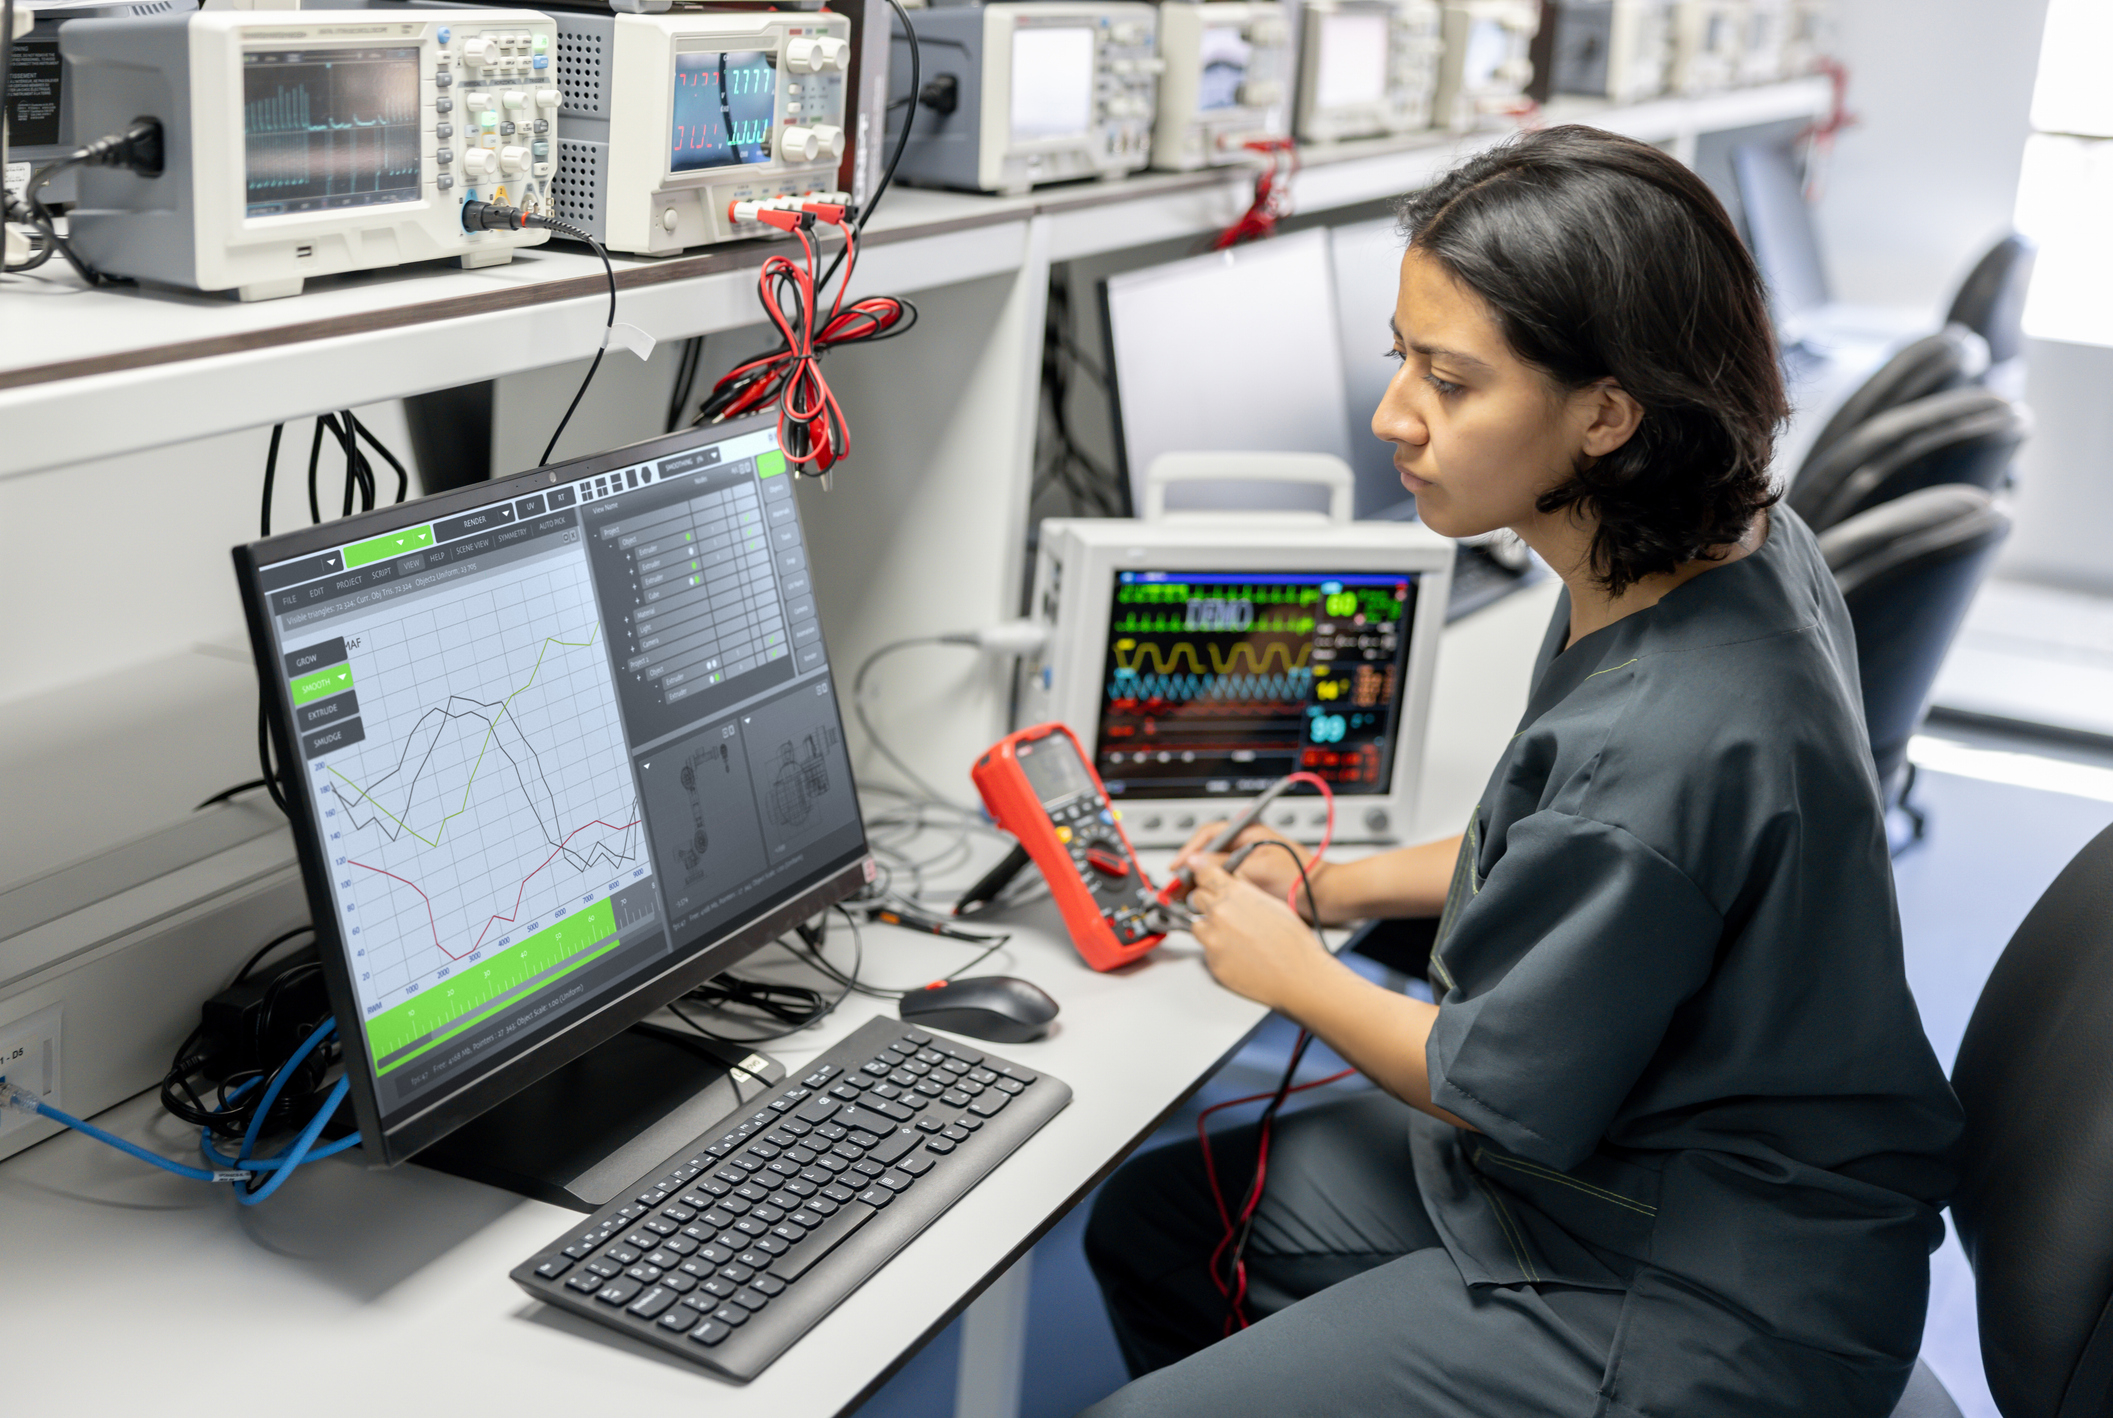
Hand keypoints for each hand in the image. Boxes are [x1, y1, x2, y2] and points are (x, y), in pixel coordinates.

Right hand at [1169, 821, 1325, 916]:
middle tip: (1178, 886)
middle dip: (1191, 869)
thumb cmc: (1299, 877)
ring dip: (1201, 881)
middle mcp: (1246, 843)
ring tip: (1189, 895)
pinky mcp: (1253, 877)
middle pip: (1209, 852)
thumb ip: (1223, 865)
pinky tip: (1208, 900)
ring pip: (1215, 868)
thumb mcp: (1256, 869)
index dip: (1189, 851)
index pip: (1209, 835)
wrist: (1323, 895)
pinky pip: (1226, 880)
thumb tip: (1195, 862)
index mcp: (1247, 831)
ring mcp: (1249, 860)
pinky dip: (1214, 889)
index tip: (1177, 867)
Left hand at [1184, 857, 1334, 1013]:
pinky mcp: (1212, 962)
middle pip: (1196, 898)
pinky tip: (1238, 954)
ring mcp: (1212, 939)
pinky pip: (1207, 950)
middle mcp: (1218, 914)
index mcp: (1234, 894)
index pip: (1203, 874)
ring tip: (1233, 936)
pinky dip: (1217, 950)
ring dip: (1209, 927)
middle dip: (1207, 902)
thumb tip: (1233, 879)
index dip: (1206, 877)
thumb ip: (1245, 889)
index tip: (1206, 881)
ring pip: (1197, 925)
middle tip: (1224, 911)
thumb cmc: (1293, 941)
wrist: (1297, 975)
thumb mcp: (1272, 902)